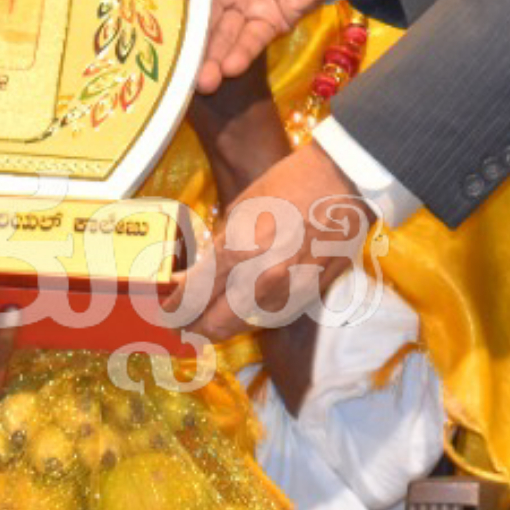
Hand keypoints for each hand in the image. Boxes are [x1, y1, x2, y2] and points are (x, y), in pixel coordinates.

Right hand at [177, 0, 346, 90]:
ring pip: (227, 38)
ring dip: (215, 60)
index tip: (158, 40)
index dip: (176, 17)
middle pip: (206, 24)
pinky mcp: (275, 22)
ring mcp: (251, 9)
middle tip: (180, 75)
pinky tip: (230, 68)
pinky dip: (242, 54)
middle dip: (194, 50)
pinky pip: (254, 41)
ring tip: (205, 82)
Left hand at [185, 140, 368, 344]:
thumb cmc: (288, 185)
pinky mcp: (308, 298)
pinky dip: (251, 316)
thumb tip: (195, 274)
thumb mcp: (241, 209)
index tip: (166, 309)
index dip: (174, 306)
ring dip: (221, 325)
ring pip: (243, 327)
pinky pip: (270, 318)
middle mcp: (262, 281)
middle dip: (193, 326)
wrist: (344, 182)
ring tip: (207, 317)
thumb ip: (218, 247)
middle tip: (181, 322)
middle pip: (215, 325)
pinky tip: (242, 308)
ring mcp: (288, 294)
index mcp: (240, 252)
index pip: (194, 295)